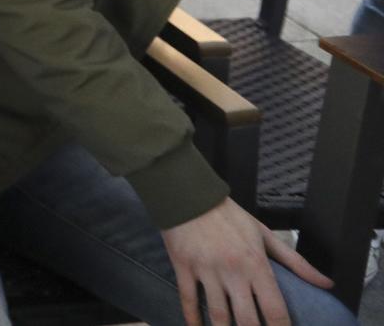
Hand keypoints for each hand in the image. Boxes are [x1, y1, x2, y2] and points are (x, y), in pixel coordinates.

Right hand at [161, 199, 330, 325]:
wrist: (189, 195)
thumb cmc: (229, 216)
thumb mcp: (264, 235)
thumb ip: (296, 262)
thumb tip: (327, 284)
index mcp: (256, 265)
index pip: (275, 310)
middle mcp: (233, 272)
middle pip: (247, 320)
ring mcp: (207, 272)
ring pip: (217, 315)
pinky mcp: (183, 268)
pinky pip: (188, 300)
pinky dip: (193, 318)